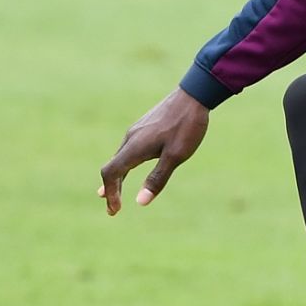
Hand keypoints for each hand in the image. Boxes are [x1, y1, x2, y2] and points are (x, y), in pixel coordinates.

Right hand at [98, 88, 209, 214]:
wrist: (194, 95)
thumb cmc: (187, 126)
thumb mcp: (176, 156)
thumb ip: (157, 178)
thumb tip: (140, 202)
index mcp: (135, 147)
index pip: (111, 173)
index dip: (111, 193)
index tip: (115, 210)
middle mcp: (131, 138)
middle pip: (112, 167)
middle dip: (111, 190)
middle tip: (113, 210)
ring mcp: (136, 131)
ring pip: (119, 158)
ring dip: (117, 178)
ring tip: (114, 194)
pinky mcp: (143, 127)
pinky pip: (127, 150)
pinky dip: (124, 166)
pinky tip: (129, 168)